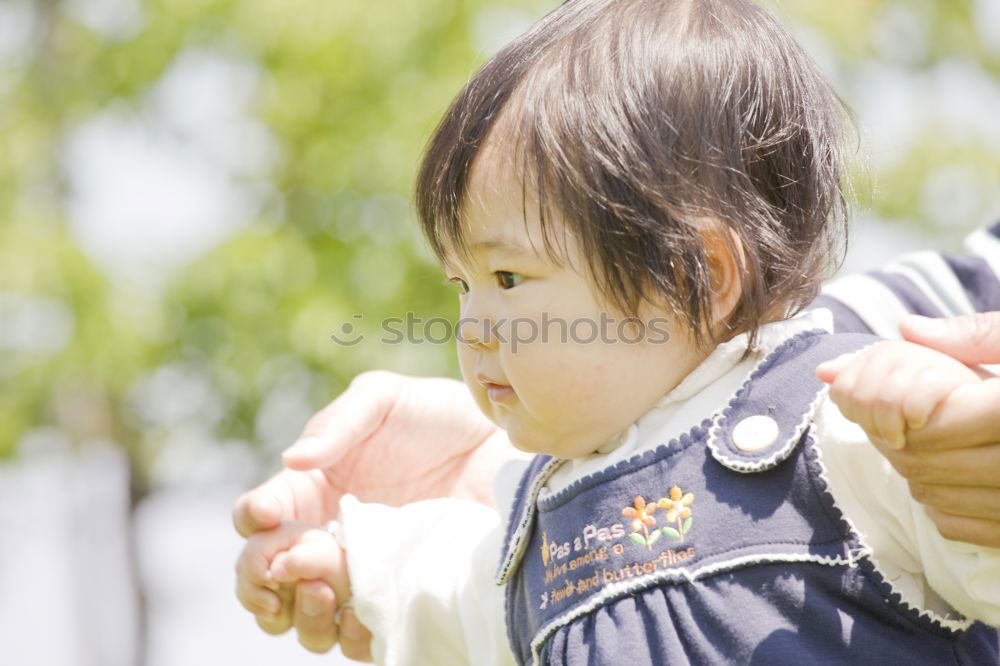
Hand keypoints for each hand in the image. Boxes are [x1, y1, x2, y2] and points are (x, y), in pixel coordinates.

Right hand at [232, 371, 522, 653]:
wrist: (502, 448)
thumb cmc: (440, 416)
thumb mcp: (385, 400)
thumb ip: (338, 423)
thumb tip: (292, 459)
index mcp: (313, 489)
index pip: (258, 516)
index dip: (254, 519)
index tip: (270, 517)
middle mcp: (327, 537)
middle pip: (265, 578)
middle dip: (261, 579)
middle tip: (293, 566)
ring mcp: (362, 573)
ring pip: (304, 619)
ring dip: (302, 614)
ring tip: (326, 589)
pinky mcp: (400, 599)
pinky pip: (358, 638)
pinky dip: (348, 636)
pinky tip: (362, 615)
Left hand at [818, 313, 999, 546]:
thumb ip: (975, 336)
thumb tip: (907, 329)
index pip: (934, 416)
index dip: (899, 402)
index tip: (889, 391)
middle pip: (921, 454)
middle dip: (892, 428)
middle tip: (886, 408)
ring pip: (928, 489)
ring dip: (905, 461)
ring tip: (915, 432)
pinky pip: (950, 522)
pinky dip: (932, 496)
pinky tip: (942, 468)